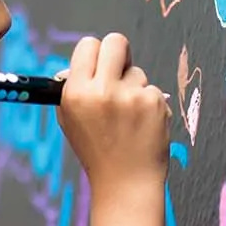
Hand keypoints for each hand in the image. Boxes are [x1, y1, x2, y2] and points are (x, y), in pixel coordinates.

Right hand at [57, 33, 168, 195]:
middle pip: (116, 42)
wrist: (126, 183)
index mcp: (76, 92)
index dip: (96, 52)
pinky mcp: (155, 103)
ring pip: (137, 72)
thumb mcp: (70, 120)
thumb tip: (78, 63)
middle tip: (120, 71)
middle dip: (120, 53)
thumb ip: (72, 88)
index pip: (88, 45)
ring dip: (134, 87)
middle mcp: (102, 91)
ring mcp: (131, 97)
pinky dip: (149, 104)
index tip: (101, 64)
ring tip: (128, 117)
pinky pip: (153, 90)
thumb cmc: (98, 152)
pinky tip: (142, 125)